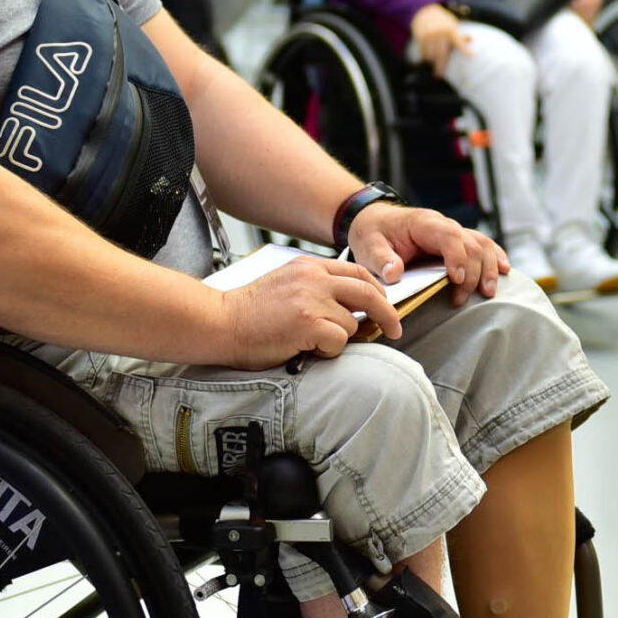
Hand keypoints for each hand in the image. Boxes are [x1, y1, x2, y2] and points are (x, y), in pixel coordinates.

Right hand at [217, 252, 405, 365]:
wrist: (221, 323)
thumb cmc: (249, 313)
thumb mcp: (286, 284)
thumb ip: (317, 288)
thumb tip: (351, 307)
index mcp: (309, 266)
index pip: (358, 272)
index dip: (378, 291)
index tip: (386, 305)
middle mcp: (314, 279)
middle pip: (369, 292)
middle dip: (388, 313)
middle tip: (396, 329)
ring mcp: (313, 300)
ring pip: (353, 324)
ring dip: (339, 338)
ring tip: (310, 341)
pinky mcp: (309, 324)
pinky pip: (339, 341)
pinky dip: (328, 351)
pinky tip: (307, 349)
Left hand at [346, 202, 507, 307]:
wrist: (375, 220)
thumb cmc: (373, 233)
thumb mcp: (368, 246)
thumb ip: (381, 259)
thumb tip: (395, 274)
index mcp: (423, 223)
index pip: (449, 235)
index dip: (457, 256)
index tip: (456, 279)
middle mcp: (443, 224)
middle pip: (471, 243)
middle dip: (473, 272)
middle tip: (462, 298)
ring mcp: (454, 232)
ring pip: (482, 244)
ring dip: (489, 268)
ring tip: (489, 292)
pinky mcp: (458, 242)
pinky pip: (483, 245)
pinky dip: (496, 256)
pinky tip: (505, 270)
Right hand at [409, 2, 475, 77]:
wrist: (425, 12)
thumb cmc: (443, 23)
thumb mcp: (453, 26)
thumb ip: (460, 36)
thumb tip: (471, 39)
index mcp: (451, 30)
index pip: (460, 42)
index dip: (466, 49)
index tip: (473, 56)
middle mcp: (441, 33)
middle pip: (441, 54)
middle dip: (440, 66)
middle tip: (438, 75)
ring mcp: (430, 35)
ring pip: (431, 55)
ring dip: (431, 61)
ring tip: (432, 63)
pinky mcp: (421, 37)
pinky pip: (423, 52)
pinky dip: (425, 57)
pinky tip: (426, 59)